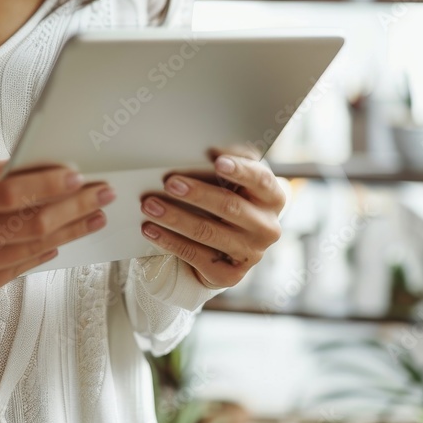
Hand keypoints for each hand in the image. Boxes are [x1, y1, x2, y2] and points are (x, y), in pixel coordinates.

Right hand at [0, 159, 113, 305]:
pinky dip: (44, 253)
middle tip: (102, 195)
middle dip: (75, 208)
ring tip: (94, 217)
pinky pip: (18, 269)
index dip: (49, 186)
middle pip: (32, 224)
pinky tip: (62, 239)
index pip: (12, 194)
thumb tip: (42, 166)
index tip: (79, 176)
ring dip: (70, 231)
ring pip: (33, 250)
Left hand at [139, 155, 284, 289]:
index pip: (261, 180)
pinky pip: (195, 255)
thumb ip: (228, 162)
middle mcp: (267, 227)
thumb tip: (209, 148)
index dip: (240, 171)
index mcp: (273, 198)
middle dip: (198, 194)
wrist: (229, 246)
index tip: (218, 161)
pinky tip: (150, 229)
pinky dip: (169, 240)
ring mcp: (250, 253)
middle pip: (231, 207)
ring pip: (209, 232)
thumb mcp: (235, 181)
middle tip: (170, 182)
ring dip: (175, 217)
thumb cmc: (229, 200)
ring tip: (150, 205)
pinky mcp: (230, 274)